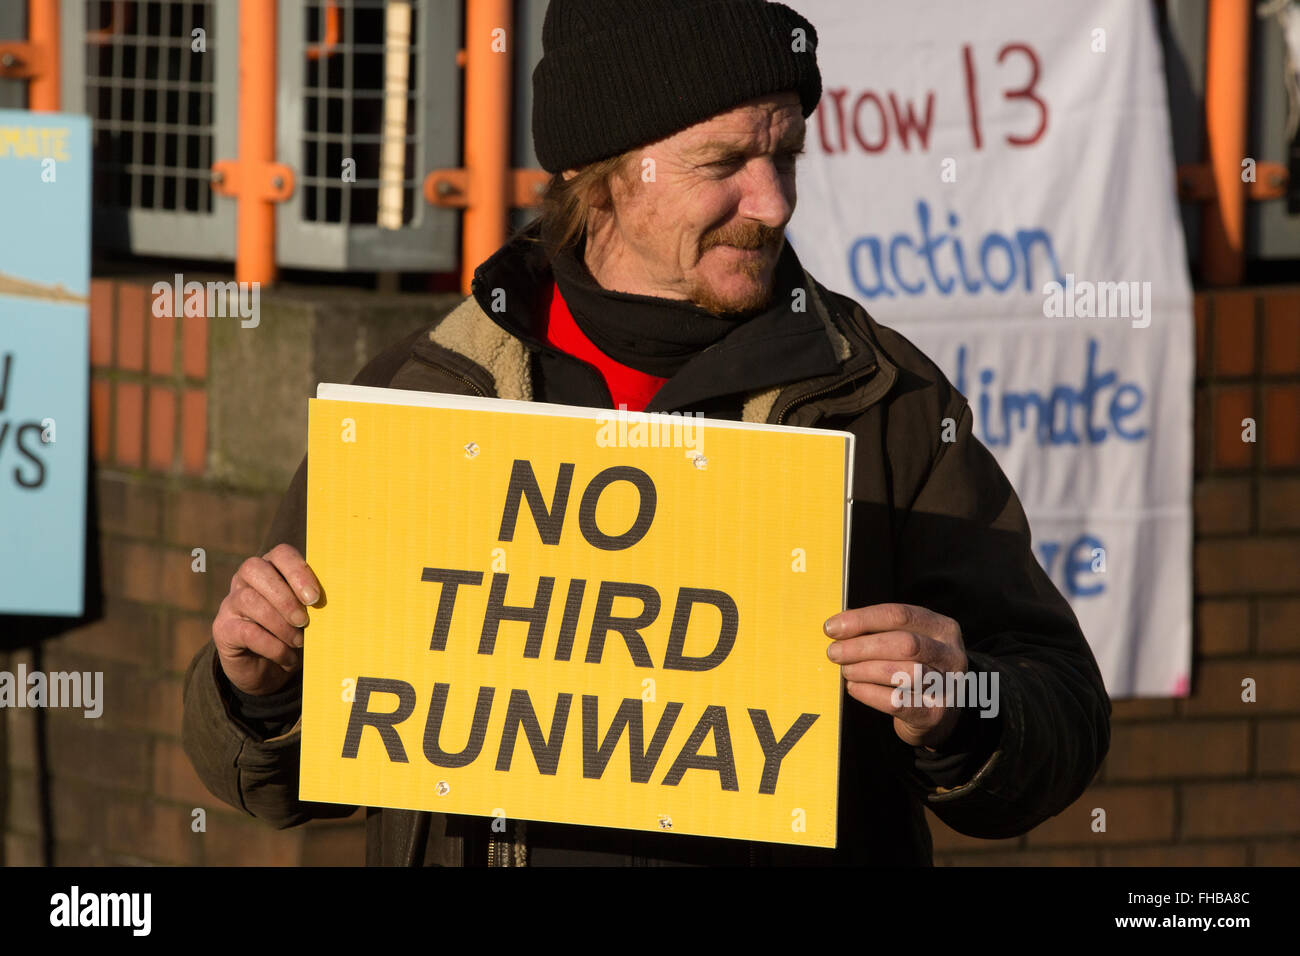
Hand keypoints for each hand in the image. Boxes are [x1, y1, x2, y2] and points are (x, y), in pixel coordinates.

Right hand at [212, 544, 321, 695]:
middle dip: (285, 596)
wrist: (267, 671)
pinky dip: (272, 646)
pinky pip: (246, 631)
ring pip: (249, 600)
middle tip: (304, 621)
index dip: (298, 571)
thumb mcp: (307, 616)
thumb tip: (334, 603)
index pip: (281, 554)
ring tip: (299, 641)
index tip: (314, 598)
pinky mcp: (223, 629)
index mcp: (271, 568)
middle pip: (256, 569)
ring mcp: (230, 603)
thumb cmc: (294, 635)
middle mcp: (245, 580)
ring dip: (280, 624)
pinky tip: (287, 657)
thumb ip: (313, 603)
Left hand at [824, 602, 967, 748]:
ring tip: (846, 670)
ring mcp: (947, 685)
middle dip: (862, 647)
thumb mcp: (906, 642)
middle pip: (904, 644)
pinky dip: (870, 693)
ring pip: (904, 673)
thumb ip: (877, 630)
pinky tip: (854, 688)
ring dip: (866, 670)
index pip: (900, 615)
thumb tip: (839, 624)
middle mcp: (951, 654)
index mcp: (941, 628)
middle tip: (834, 652)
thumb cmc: (915, 668)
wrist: (940, 714)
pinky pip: (898, 702)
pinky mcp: (935, 714)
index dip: (863, 619)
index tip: (832, 627)